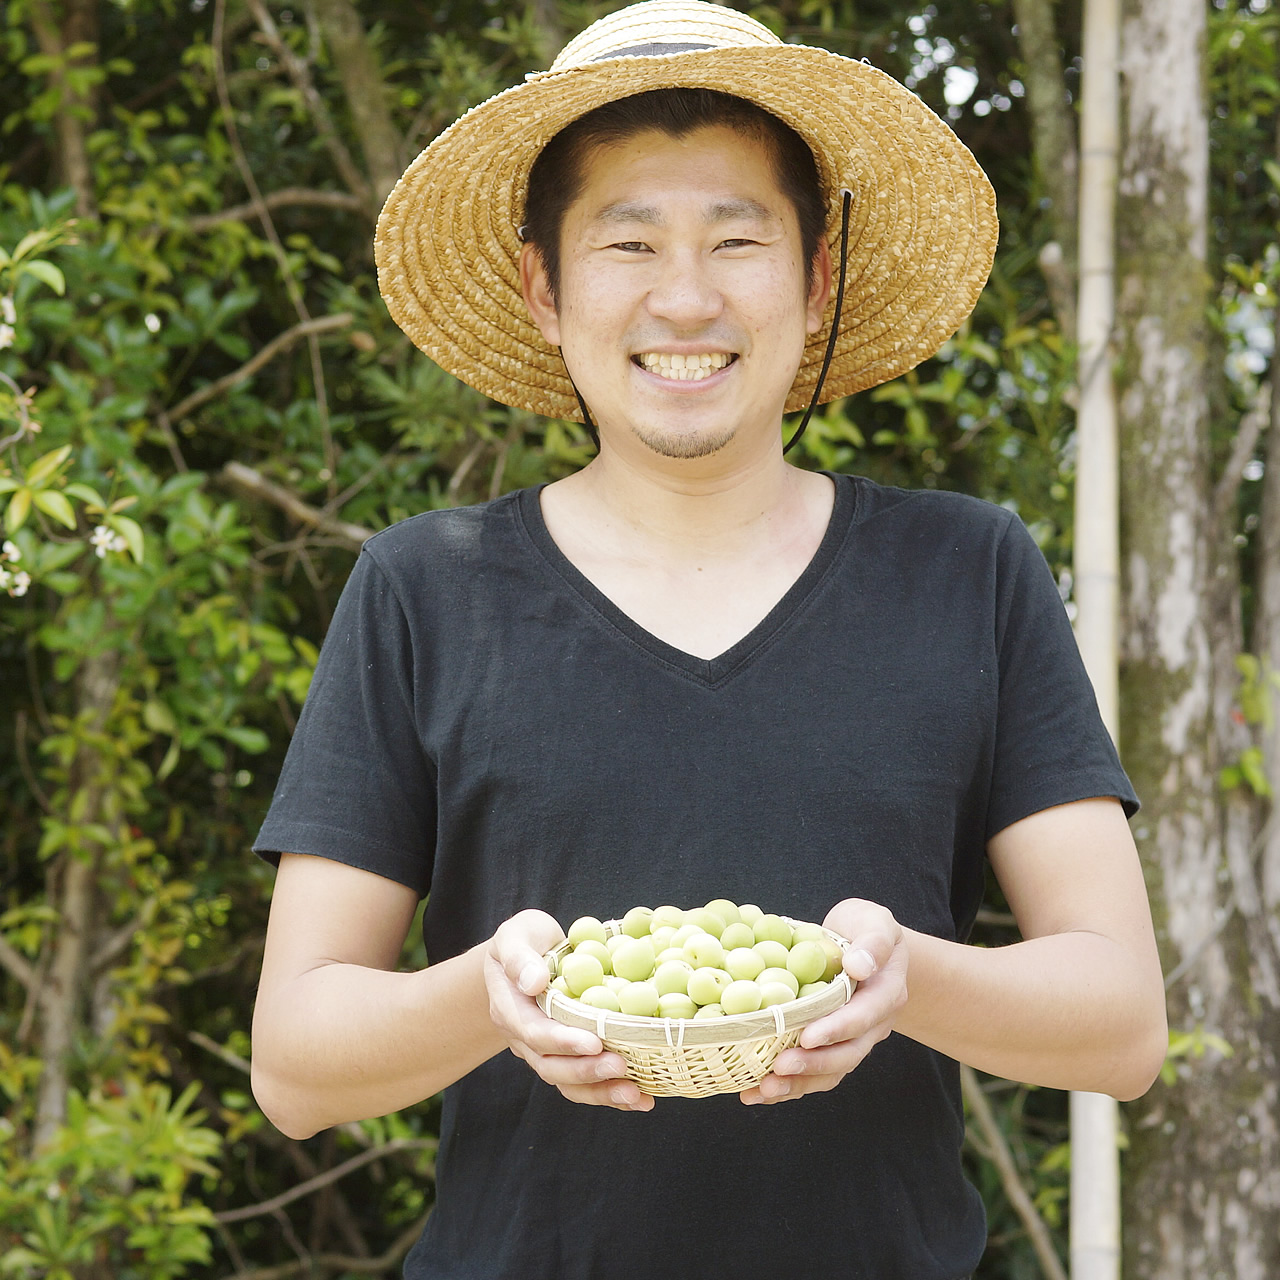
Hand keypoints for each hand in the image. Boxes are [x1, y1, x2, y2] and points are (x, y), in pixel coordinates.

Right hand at [483, 909, 653, 1111]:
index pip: (534, 1032)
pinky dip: (609, 1092)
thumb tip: (534, 981)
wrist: (524, 958)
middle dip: (587, 1071)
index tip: (594, 1042)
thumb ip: (519, 956)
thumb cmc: (524, 940)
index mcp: (510, 1009)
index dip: (563, 1041)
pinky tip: (640, 1097)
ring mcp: (544, 1052)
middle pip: (551, 1066)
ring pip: (568, 1083)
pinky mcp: (566, 1056)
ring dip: (601, 1092)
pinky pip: (583, 1082)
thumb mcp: (515, 935)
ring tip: (636, 1096)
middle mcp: (524, 1038)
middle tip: (621, 1067)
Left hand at [740, 898, 907, 1105]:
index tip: (808, 1037)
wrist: (870, 950)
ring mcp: (854, 1040)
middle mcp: (873, 1024)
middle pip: (847, 1054)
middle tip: (779, 1068)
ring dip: (798, 1084)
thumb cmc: (867, 929)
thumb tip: (858, 966)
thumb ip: (874, 942)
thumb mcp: (876, 923)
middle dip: (813, 1065)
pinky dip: (789, 1085)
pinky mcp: (833, 1047)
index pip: (862, 1016)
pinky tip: (756, 1093)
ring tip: (763, 1090)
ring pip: (831, 1072)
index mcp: (885, 994)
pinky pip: (815, 1073)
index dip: (836, 1029)